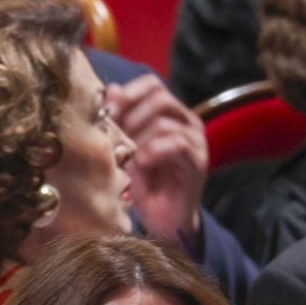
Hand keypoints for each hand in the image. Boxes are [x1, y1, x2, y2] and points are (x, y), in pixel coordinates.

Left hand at [108, 74, 206, 245]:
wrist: (161, 219)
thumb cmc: (142, 183)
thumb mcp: (125, 149)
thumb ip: (120, 120)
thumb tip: (111, 88)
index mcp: (169, 114)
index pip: (152, 85)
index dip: (129, 93)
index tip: (108, 110)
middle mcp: (186, 121)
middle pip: (160, 98)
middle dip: (131, 116)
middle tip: (117, 137)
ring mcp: (195, 140)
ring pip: (164, 122)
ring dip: (139, 139)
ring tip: (128, 157)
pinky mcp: (198, 161)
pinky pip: (177, 143)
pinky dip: (154, 151)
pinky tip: (142, 163)